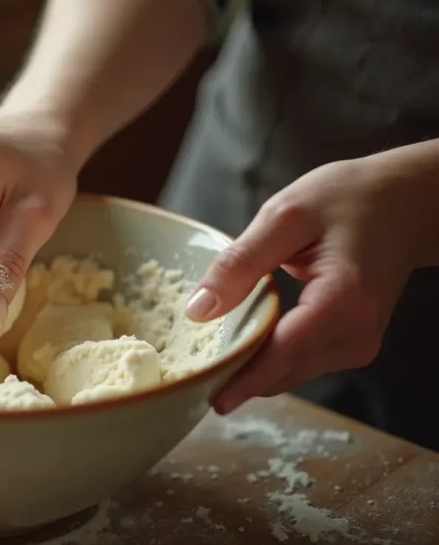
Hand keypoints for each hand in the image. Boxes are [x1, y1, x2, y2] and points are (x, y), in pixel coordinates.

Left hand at [185, 143, 438, 413]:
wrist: (407, 203)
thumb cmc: (347, 200)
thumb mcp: (285, 216)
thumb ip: (240, 263)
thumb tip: (198, 310)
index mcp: (343, 301)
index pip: (283, 355)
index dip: (241, 379)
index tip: (204, 396)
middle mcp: (356, 333)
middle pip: (283, 372)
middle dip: (237, 375)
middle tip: (189, 370)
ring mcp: (358, 344)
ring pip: (289, 373)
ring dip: (250, 367)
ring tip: (209, 352)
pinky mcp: (352, 345)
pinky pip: (299, 361)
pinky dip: (269, 355)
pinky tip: (242, 338)